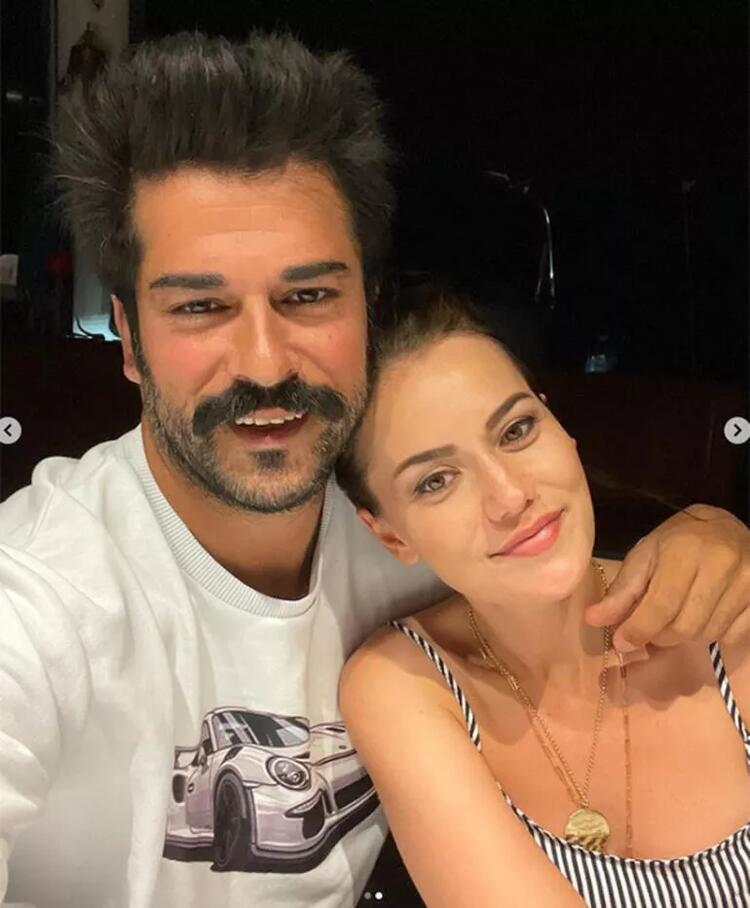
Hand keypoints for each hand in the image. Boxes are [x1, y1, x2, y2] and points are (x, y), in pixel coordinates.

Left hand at [585, 504, 749, 653]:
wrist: (726, 527)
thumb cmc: (679, 540)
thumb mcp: (644, 556)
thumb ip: (621, 591)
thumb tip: (592, 620)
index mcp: (685, 551)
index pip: (661, 606)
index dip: (638, 630)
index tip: (622, 641)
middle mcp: (721, 567)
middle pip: (684, 627)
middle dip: (660, 635)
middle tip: (650, 627)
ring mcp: (747, 585)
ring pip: (707, 634)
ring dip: (684, 635)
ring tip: (676, 615)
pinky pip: (731, 636)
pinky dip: (711, 634)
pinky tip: (703, 614)